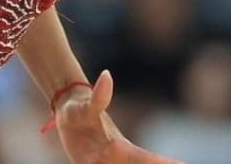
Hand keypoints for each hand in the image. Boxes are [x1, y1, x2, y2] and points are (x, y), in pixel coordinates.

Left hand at [55, 70, 183, 163]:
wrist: (66, 107)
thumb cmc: (77, 107)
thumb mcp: (85, 106)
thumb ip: (98, 97)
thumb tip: (106, 76)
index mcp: (119, 148)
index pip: (146, 160)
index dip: (164, 163)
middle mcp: (117, 157)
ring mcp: (106, 162)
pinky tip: (99, 162)